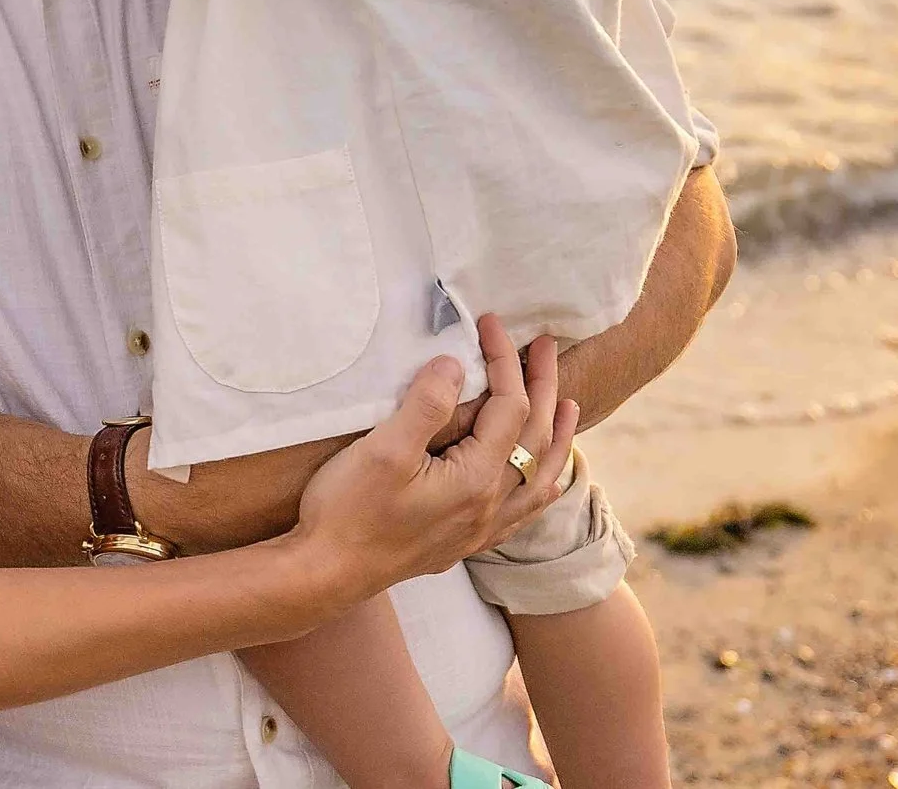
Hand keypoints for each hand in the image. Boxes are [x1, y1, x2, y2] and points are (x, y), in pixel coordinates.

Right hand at [289, 316, 575, 603]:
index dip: (504, 360)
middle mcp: (490, 506)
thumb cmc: (349, 510)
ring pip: (540, 477)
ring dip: (557, 436)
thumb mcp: (384, 449)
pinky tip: (546, 479)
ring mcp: (480, 528)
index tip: (489, 323)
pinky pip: (524, 510)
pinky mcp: (464, 540)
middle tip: (546, 346)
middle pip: (535, 438)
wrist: (327, 574)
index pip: (508, 407)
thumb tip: (456, 365)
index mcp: (476, 480)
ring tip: (570, 406)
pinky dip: (543, 484)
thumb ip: (426, 404)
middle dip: (544, 387)